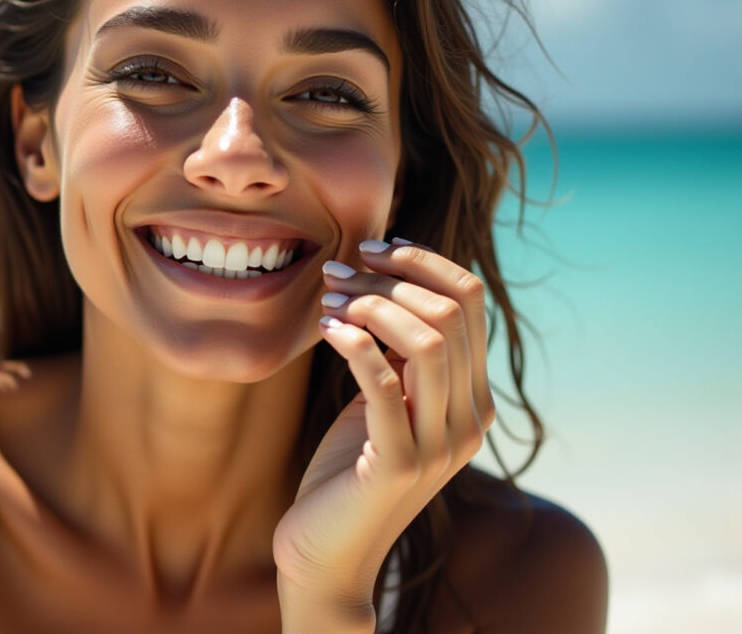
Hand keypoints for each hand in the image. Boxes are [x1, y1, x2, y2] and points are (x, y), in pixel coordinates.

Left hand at [272, 238, 495, 628]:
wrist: (327, 551)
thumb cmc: (345, 470)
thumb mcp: (382, 401)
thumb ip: (397, 355)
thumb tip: (384, 277)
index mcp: (472, 398)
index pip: (470, 302)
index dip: (423, 261)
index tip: (372, 246)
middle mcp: (470, 420)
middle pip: (452, 313)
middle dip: (389, 278)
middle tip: (337, 272)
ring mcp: (439, 445)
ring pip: (427, 342)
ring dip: (371, 305)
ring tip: (329, 300)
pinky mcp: (399, 464)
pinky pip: (385, 385)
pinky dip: (355, 346)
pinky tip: (326, 331)